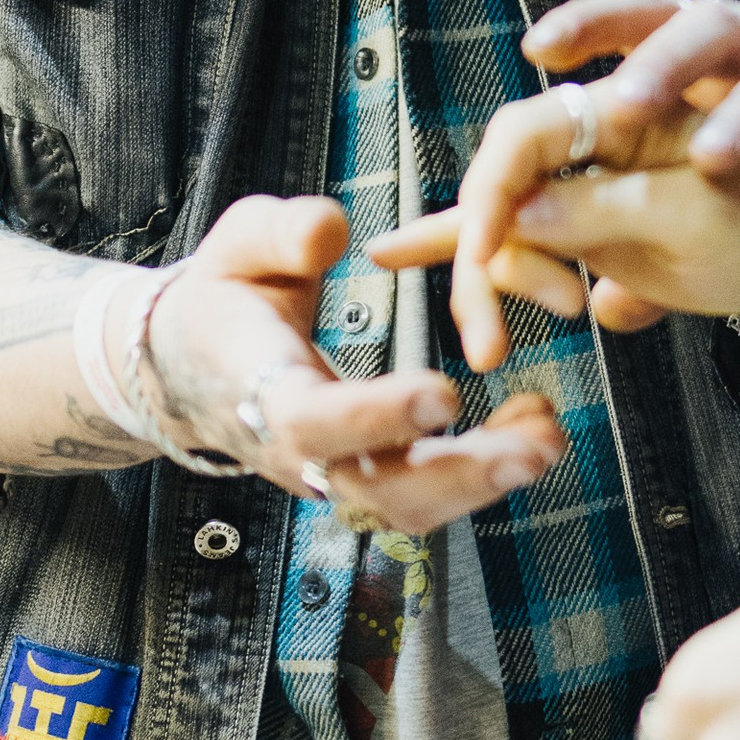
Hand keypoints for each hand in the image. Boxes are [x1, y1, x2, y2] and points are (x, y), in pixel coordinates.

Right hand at [141, 195, 566, 529]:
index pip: (311, 421)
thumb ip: (281, 234)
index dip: (375, 416)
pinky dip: (483, 472)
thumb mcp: (236, 245)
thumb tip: (331, 232)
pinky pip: (425, 495)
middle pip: (375, 489)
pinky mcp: (365, 481)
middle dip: (460, 473)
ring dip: (485, 480)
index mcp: (257, 389)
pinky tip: (532, 430)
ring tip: (548, 437)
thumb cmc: (224, 295)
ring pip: (409, 507)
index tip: (444, 395)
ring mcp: (332, 476)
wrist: (191, 363)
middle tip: (533, 447)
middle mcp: (295, 452)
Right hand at [375, 88, 739, 371]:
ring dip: (496, 286)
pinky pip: (528, 243)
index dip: (489, 197)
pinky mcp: (600, 236)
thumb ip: (601, 211)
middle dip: (483, 258)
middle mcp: (598, 143)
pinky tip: (400, 255)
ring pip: (510, 226)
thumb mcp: (694, 221)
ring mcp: (596, 190)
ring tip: (500, 346)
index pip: (522, 137)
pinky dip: (483, 263)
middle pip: (502, 185)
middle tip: (486, 341)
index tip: (483, 259)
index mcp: (623, 114)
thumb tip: (512, 215)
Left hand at [524, 0, 739, 207]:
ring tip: (712, 159)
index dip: (593, 23)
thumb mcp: (721, 154)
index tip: (538, 47)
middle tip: (621, 107)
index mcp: (720, 52)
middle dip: (666, 63)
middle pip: (714, 27)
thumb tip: (580, 298)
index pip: (649, 16)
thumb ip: (648, 223)